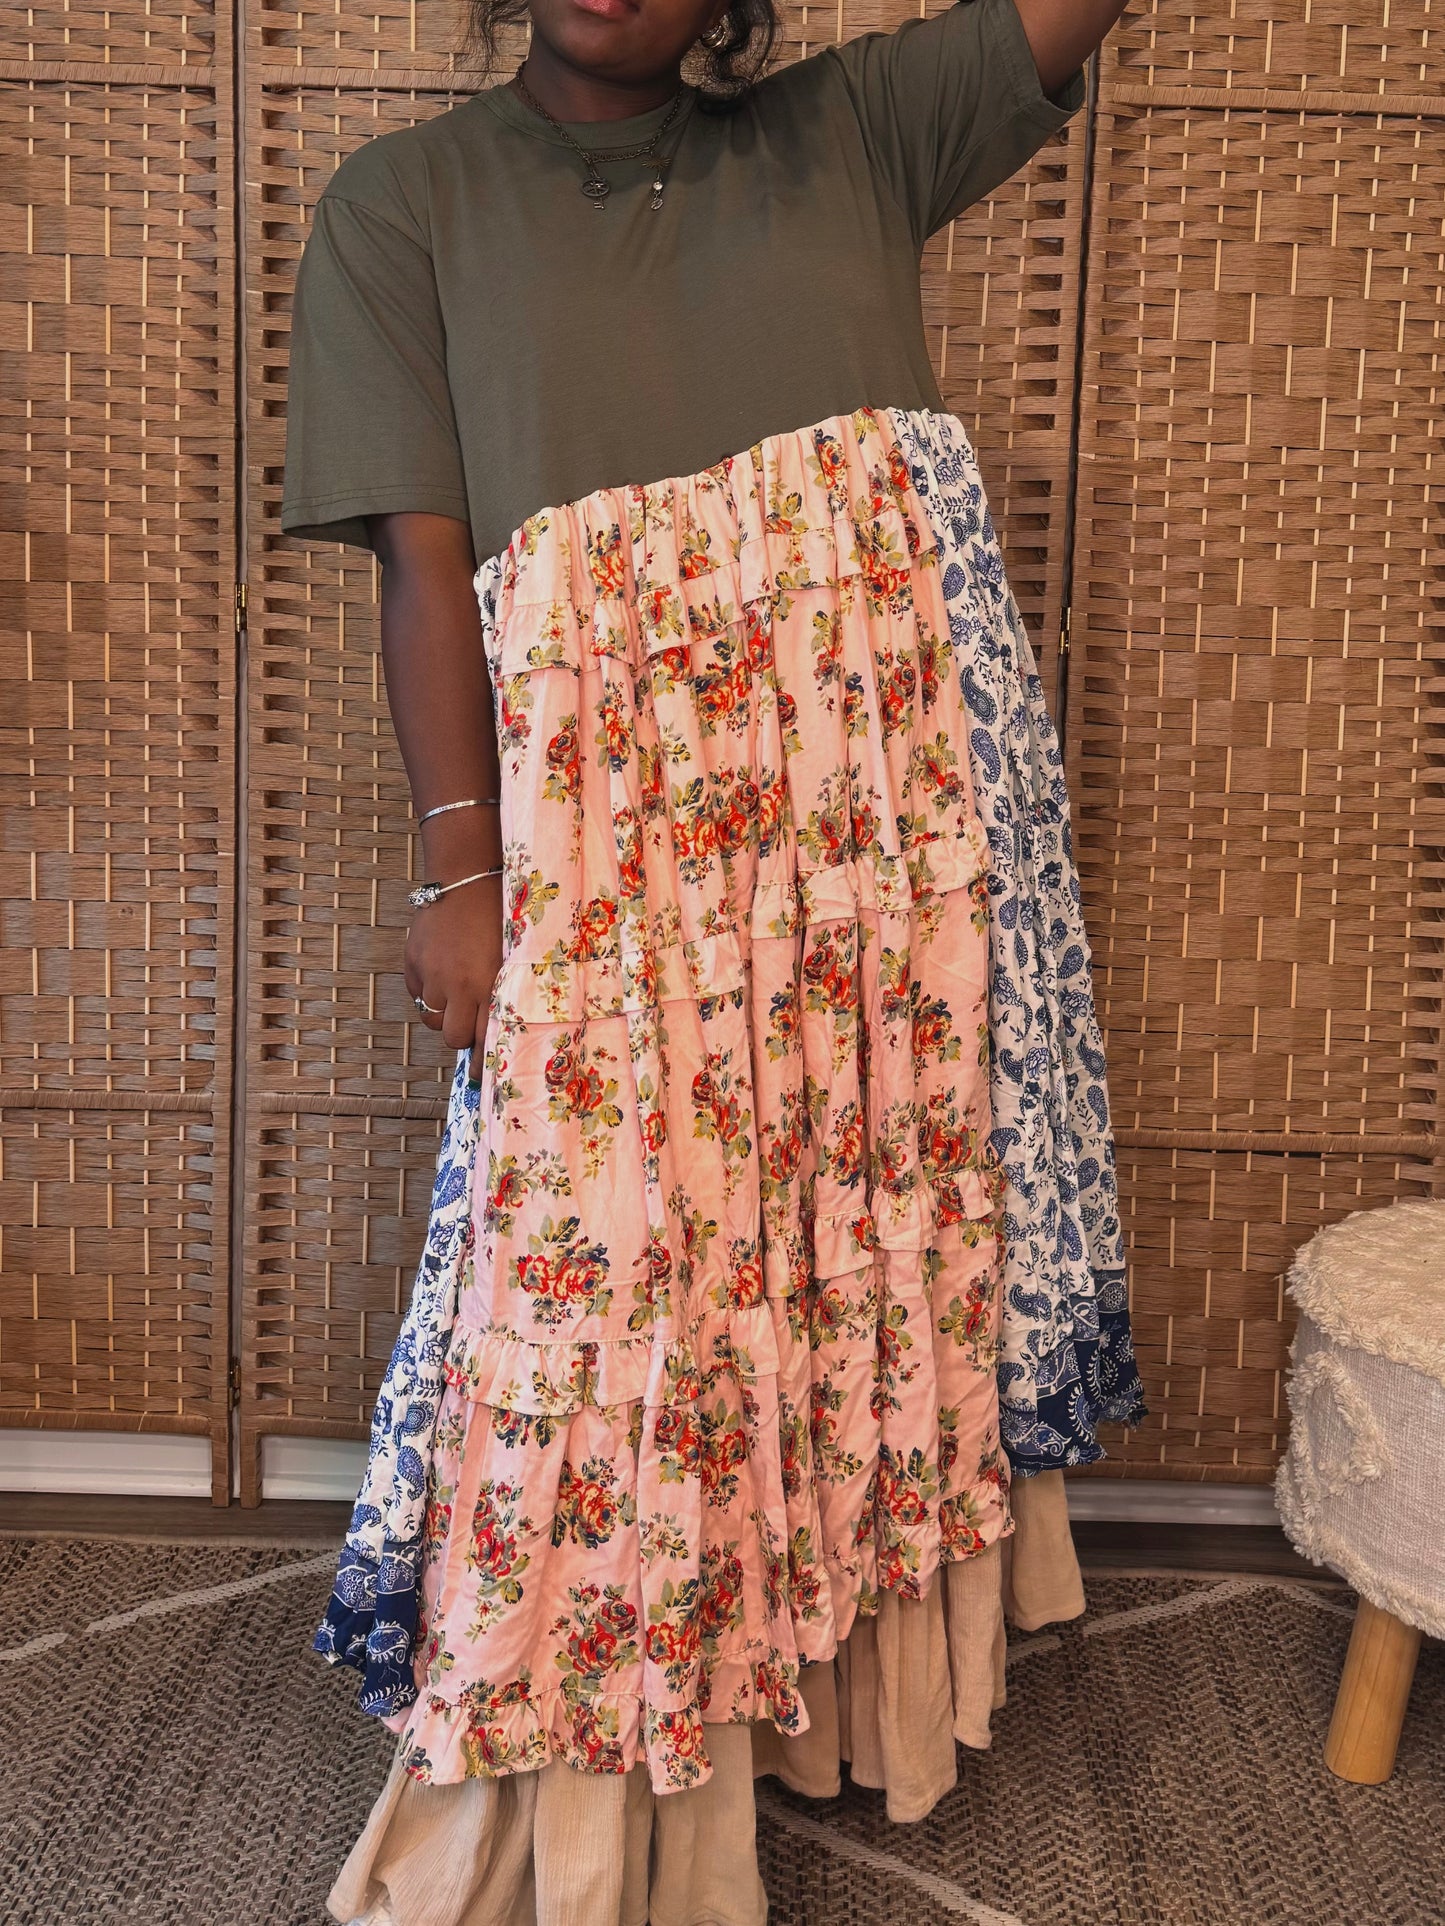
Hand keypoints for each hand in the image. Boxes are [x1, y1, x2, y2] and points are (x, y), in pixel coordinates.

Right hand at [403, 873, 504, 1081]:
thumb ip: (497, 994)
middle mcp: (458, 986)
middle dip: (459, 1033)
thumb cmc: (497, 919)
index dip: (480, 1061)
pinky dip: (425, 990)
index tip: (480, 1078)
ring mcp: (431, 975)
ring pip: (432, 1016)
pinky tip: (438, 971)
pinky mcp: (412, 963)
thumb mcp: (508, 959)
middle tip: (466, 1019)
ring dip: (442, 1010)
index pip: (481, 1039)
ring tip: (453, 986)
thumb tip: (486, 1030)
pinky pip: (416, 993)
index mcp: (487, 986)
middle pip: (451, 1037)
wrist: (466, 881)